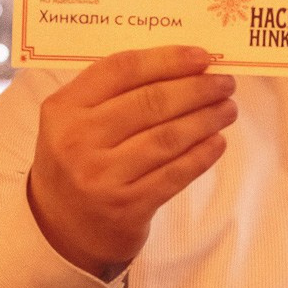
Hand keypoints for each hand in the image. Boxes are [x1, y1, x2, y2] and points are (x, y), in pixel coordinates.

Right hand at [27, 46, 236, 277]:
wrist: (60, 230)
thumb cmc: (76, 162)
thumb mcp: (74, 121)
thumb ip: (113, 92)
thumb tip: (180, 66)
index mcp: (64, 108)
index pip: (122, 70)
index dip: (167, 59)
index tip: (202, 57)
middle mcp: (78, 140)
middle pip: (150, 102)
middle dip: (196, 89)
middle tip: (224, 82)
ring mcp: (102, 177)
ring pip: (167, 138)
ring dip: (205, 120)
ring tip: (227, 108)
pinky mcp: (126, 208)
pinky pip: (174, 174)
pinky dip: (201, 156)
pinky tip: (217, 142)